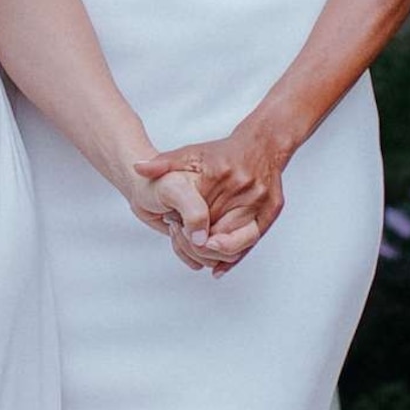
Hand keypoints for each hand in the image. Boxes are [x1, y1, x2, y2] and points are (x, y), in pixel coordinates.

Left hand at [136, 114, 291, 273]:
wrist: (263, 143)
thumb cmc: (222, 152)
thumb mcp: (190, 154)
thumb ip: (163, 163)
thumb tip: (137, 169)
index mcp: (217, 176)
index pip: (197, 215)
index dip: (185, 230)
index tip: (176, 229)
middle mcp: (240, 188)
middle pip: (217, 233)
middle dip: (201, 245)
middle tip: (189, 244)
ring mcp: (259, 199)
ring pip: (237, 241)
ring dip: (218, 254)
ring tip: (203, 254)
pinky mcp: (272, 208)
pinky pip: (253, 239)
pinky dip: (236, 256)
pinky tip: (219, 266)